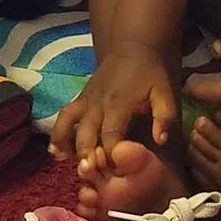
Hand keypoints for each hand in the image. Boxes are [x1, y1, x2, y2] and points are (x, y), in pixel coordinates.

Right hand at [50, 42, 178, 161]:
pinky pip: (64, 115)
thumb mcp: (165, 92)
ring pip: (68, 121)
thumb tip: (160, 140)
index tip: (114, 172)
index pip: (111, 135)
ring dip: (64, 141)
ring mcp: (86, 99)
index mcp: (119, 104)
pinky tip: (55, 150)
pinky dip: (57, 132)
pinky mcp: (80, 98)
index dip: (111, 155)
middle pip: (86, 133)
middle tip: (87, 174)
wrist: (134, 46)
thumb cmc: (151, 73)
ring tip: (62, 160)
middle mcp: (98, 103)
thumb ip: (165, 116)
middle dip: (85, 154)